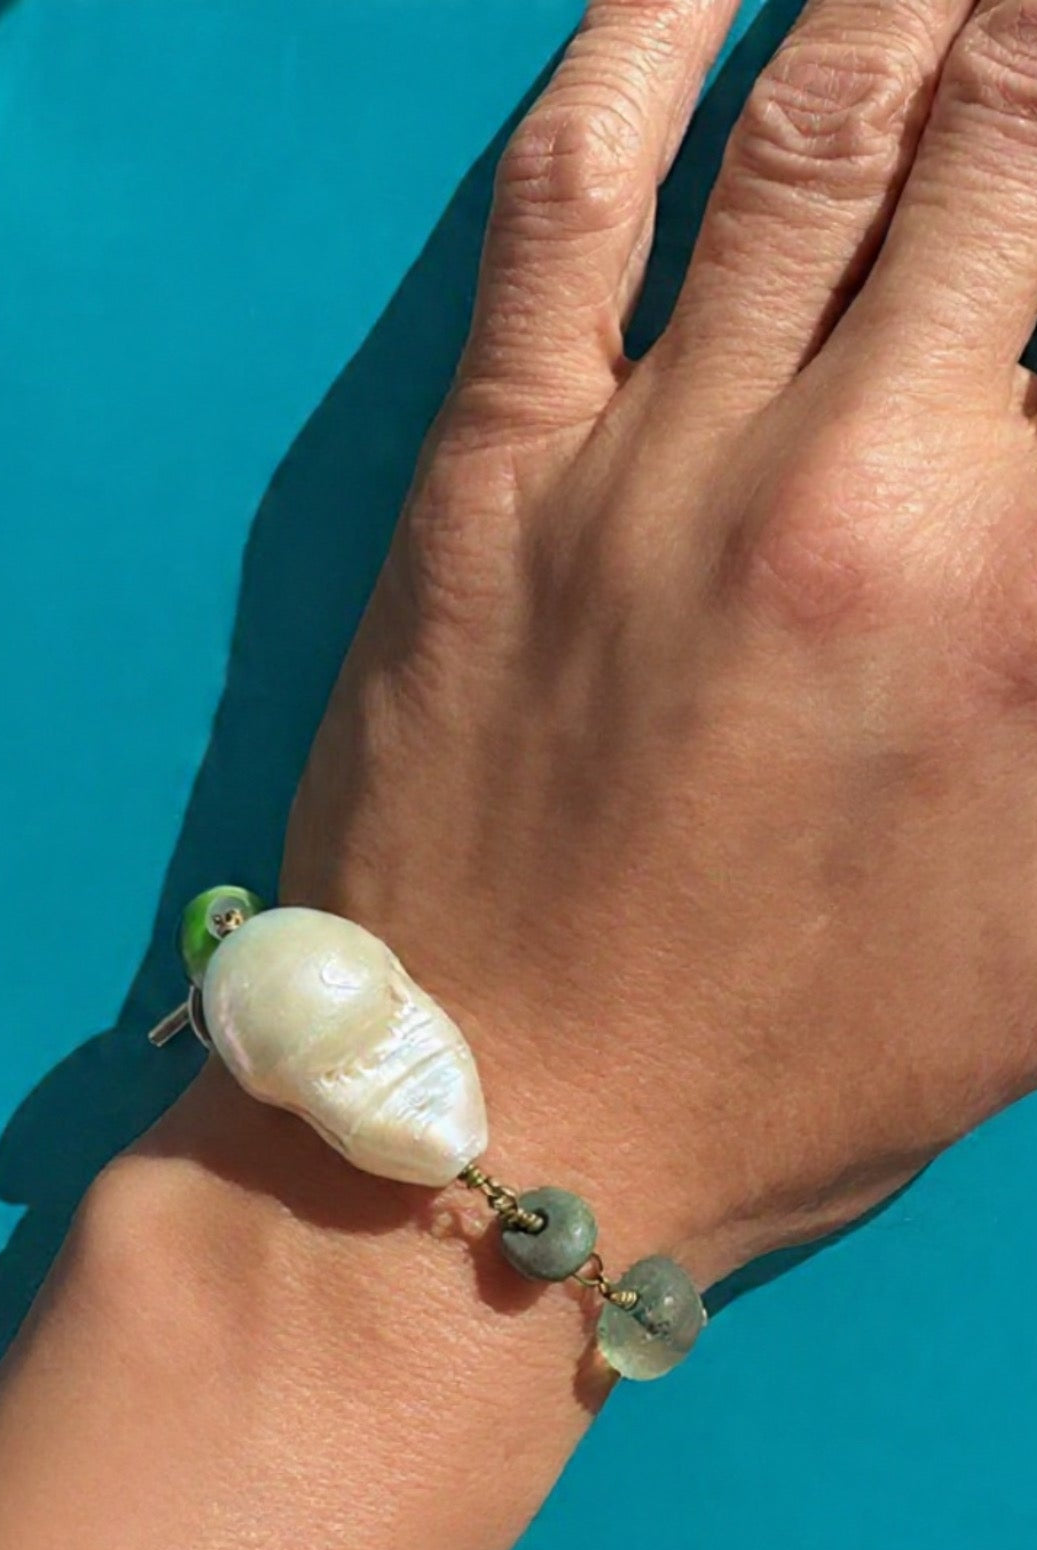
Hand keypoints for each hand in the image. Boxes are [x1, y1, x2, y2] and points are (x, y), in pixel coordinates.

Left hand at [283, 0, 1036, 1285]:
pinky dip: (639, 49)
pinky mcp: (493, 472)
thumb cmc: (795, 1059)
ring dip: (908, 2)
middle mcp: (863, 487)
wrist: (515, 1123)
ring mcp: (658, 460)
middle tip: (1034, 44)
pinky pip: (567, 197)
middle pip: (1014, 139)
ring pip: (816, 125)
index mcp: (1029, 607)